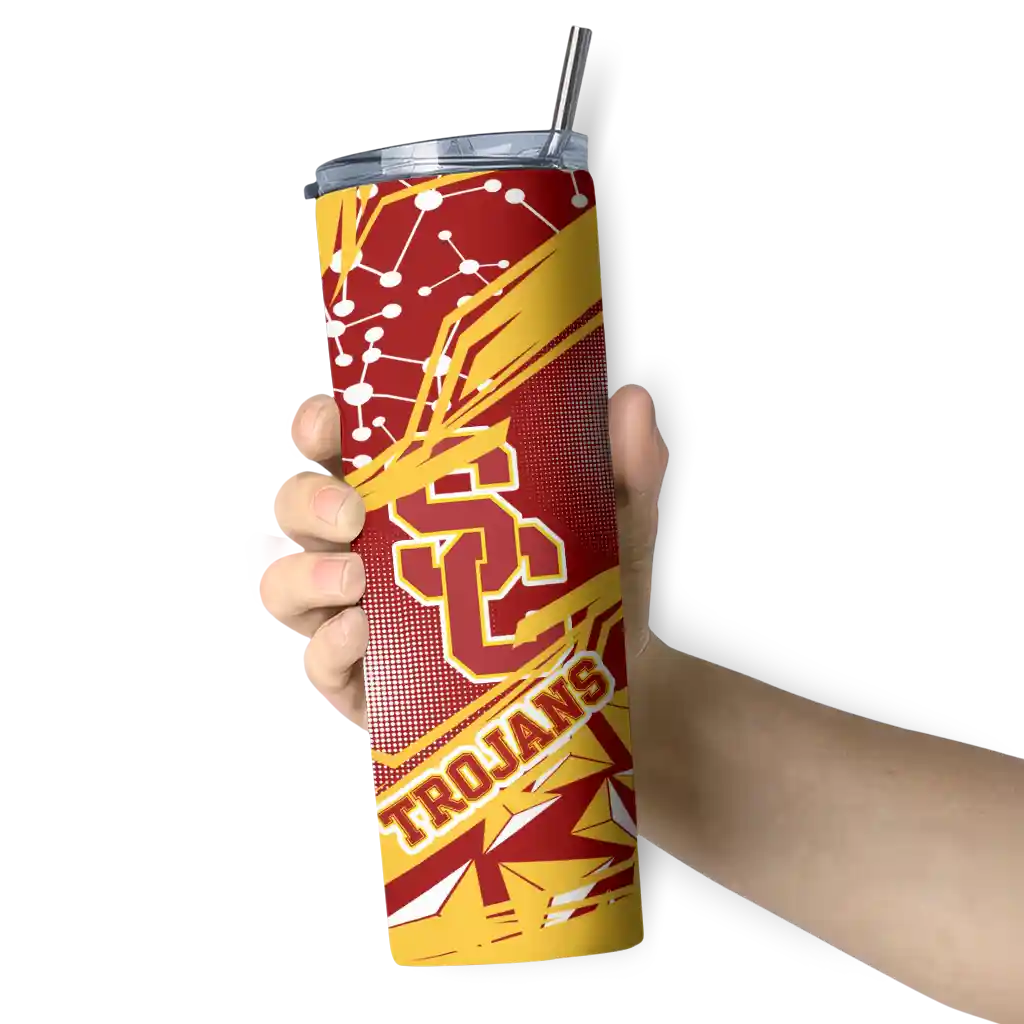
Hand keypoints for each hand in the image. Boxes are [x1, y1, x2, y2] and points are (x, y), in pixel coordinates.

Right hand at [244, 384, 668, 729]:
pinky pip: (317, 665)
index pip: (338, 448)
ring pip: (286, 586)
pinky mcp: (362, 687)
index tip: (327, 421)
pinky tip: (361, 630)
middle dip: (305, 499)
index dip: (316, 425)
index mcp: (411, 498)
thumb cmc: (586, 595)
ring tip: (353, 574)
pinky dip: (327, 645)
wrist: (599, 691)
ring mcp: (358, 619)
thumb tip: (629, 402)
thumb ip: (622, 469)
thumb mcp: (611, 528)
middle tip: (352, 509)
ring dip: (303, 574)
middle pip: (297, 510)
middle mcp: (369, 551)